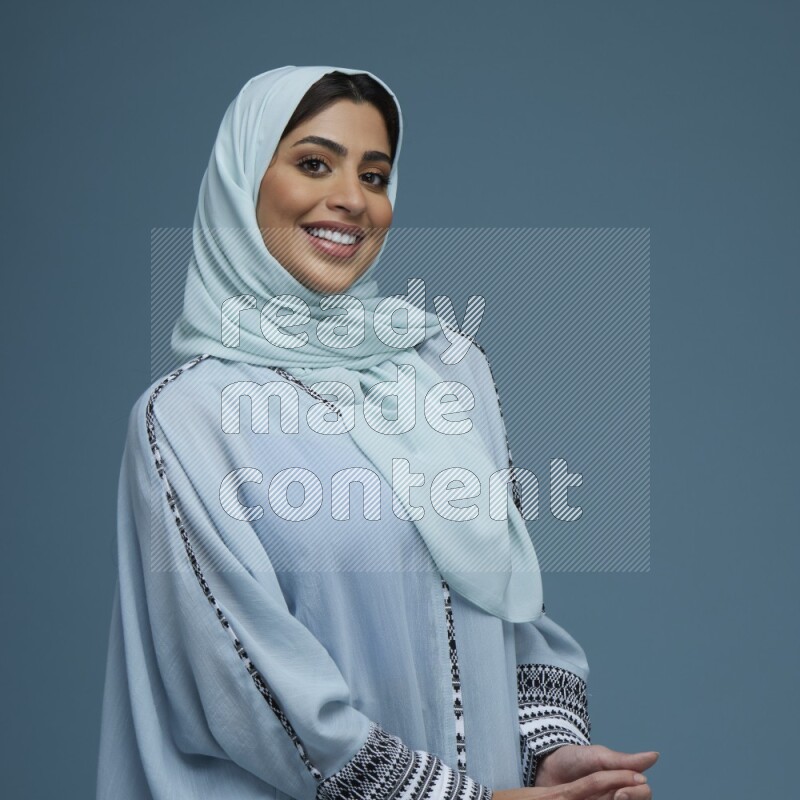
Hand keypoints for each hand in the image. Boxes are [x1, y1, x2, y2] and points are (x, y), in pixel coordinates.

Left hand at [492, 769, 649, 799]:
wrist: (545, 769)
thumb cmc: (573, 759)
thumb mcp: (598, 757)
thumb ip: (625, 761)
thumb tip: (655, 755)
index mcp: (623, 781)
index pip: (644, 792)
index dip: (637, 793)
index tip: (621, 791)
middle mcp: (618, 796)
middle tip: (614, 797)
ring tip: (602, 799)